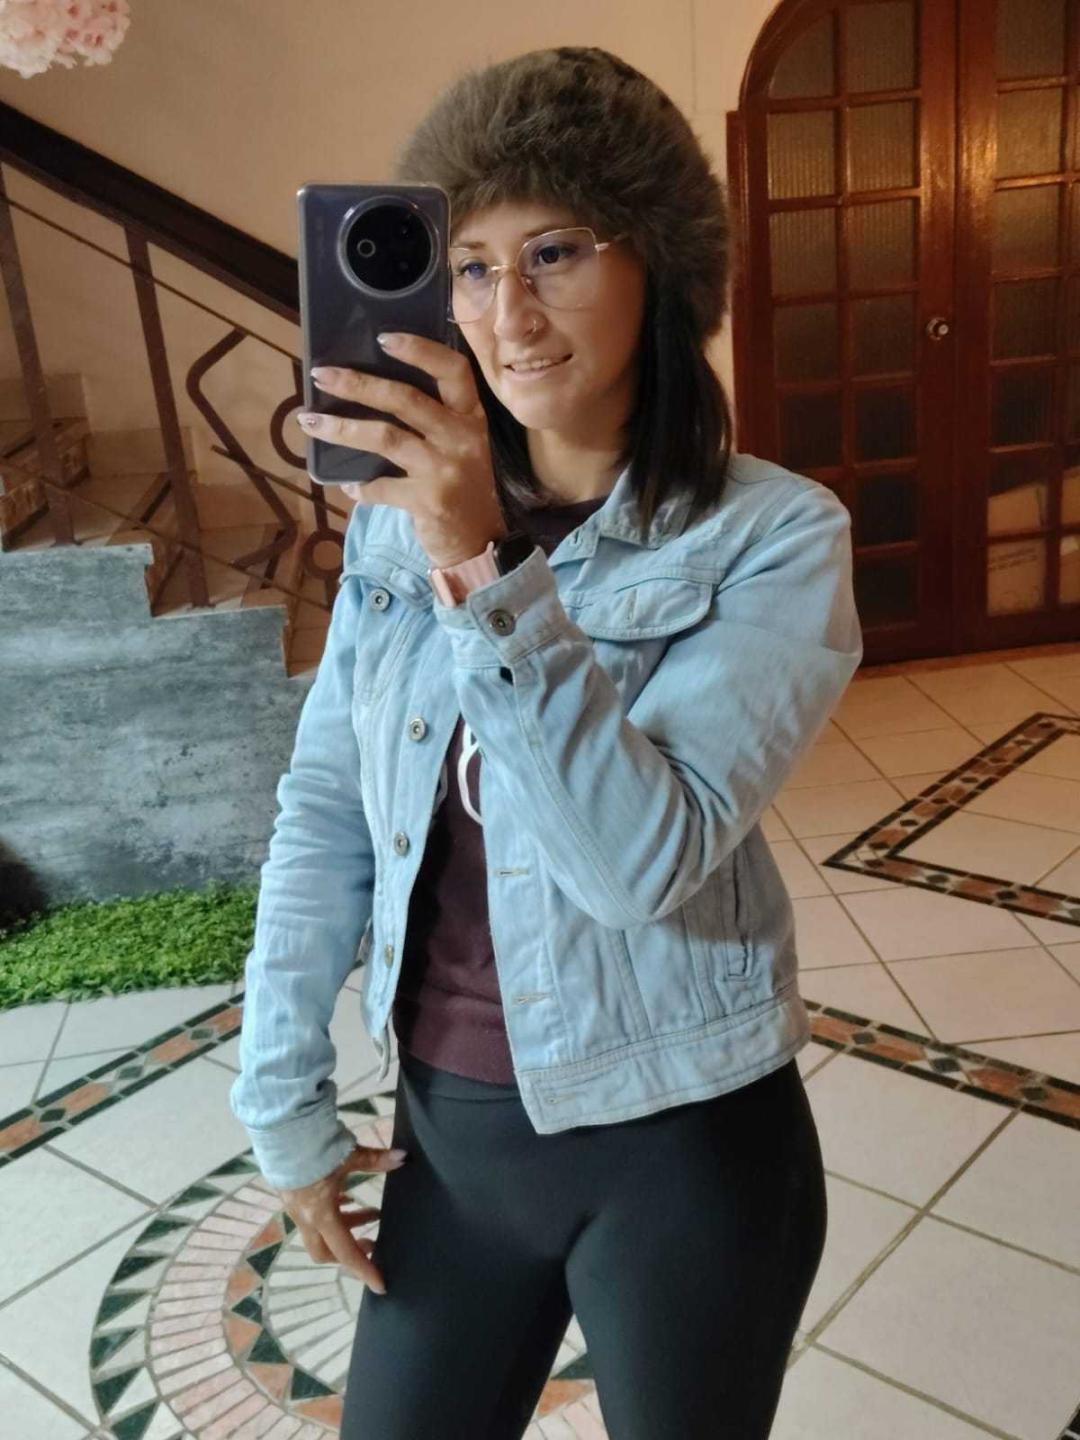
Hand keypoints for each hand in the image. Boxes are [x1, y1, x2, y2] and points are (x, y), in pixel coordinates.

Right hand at [275, 1140, 407, 1294]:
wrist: (281, 1129)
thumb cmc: (315, 1146)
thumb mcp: (349, 1155)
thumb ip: (376, 1160)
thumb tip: (403, 1158)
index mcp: (320, 1214)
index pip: (346, 1252)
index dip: (365, 1269)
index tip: (380, 1285)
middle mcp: (305, 1217)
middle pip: (325, 1252)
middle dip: (350, 1253)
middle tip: (374, 1243)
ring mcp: (296, 1207)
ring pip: (321, 1232)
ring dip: (347, 1227)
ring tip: (372, 1212)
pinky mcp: (292, 1195)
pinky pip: (314, 1215)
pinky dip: (334, 1212)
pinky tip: (346, 1197)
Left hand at [300, 334, 507, 568]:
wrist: (480, 545)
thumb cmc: (462, 488)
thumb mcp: (460, 447)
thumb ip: (432, 421)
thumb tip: (371, 394)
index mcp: (470, 417)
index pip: (453, 370)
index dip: (419, 350)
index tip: (382, 338)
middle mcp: (462, 438)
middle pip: (404, 399)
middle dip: (357, 384)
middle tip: (321, 375)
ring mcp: (445, 469)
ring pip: (385, 437)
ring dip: (342, 429)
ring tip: (310, 422)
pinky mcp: (429, 501)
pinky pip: (381, 487)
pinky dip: (360, 487)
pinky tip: (346, 486)